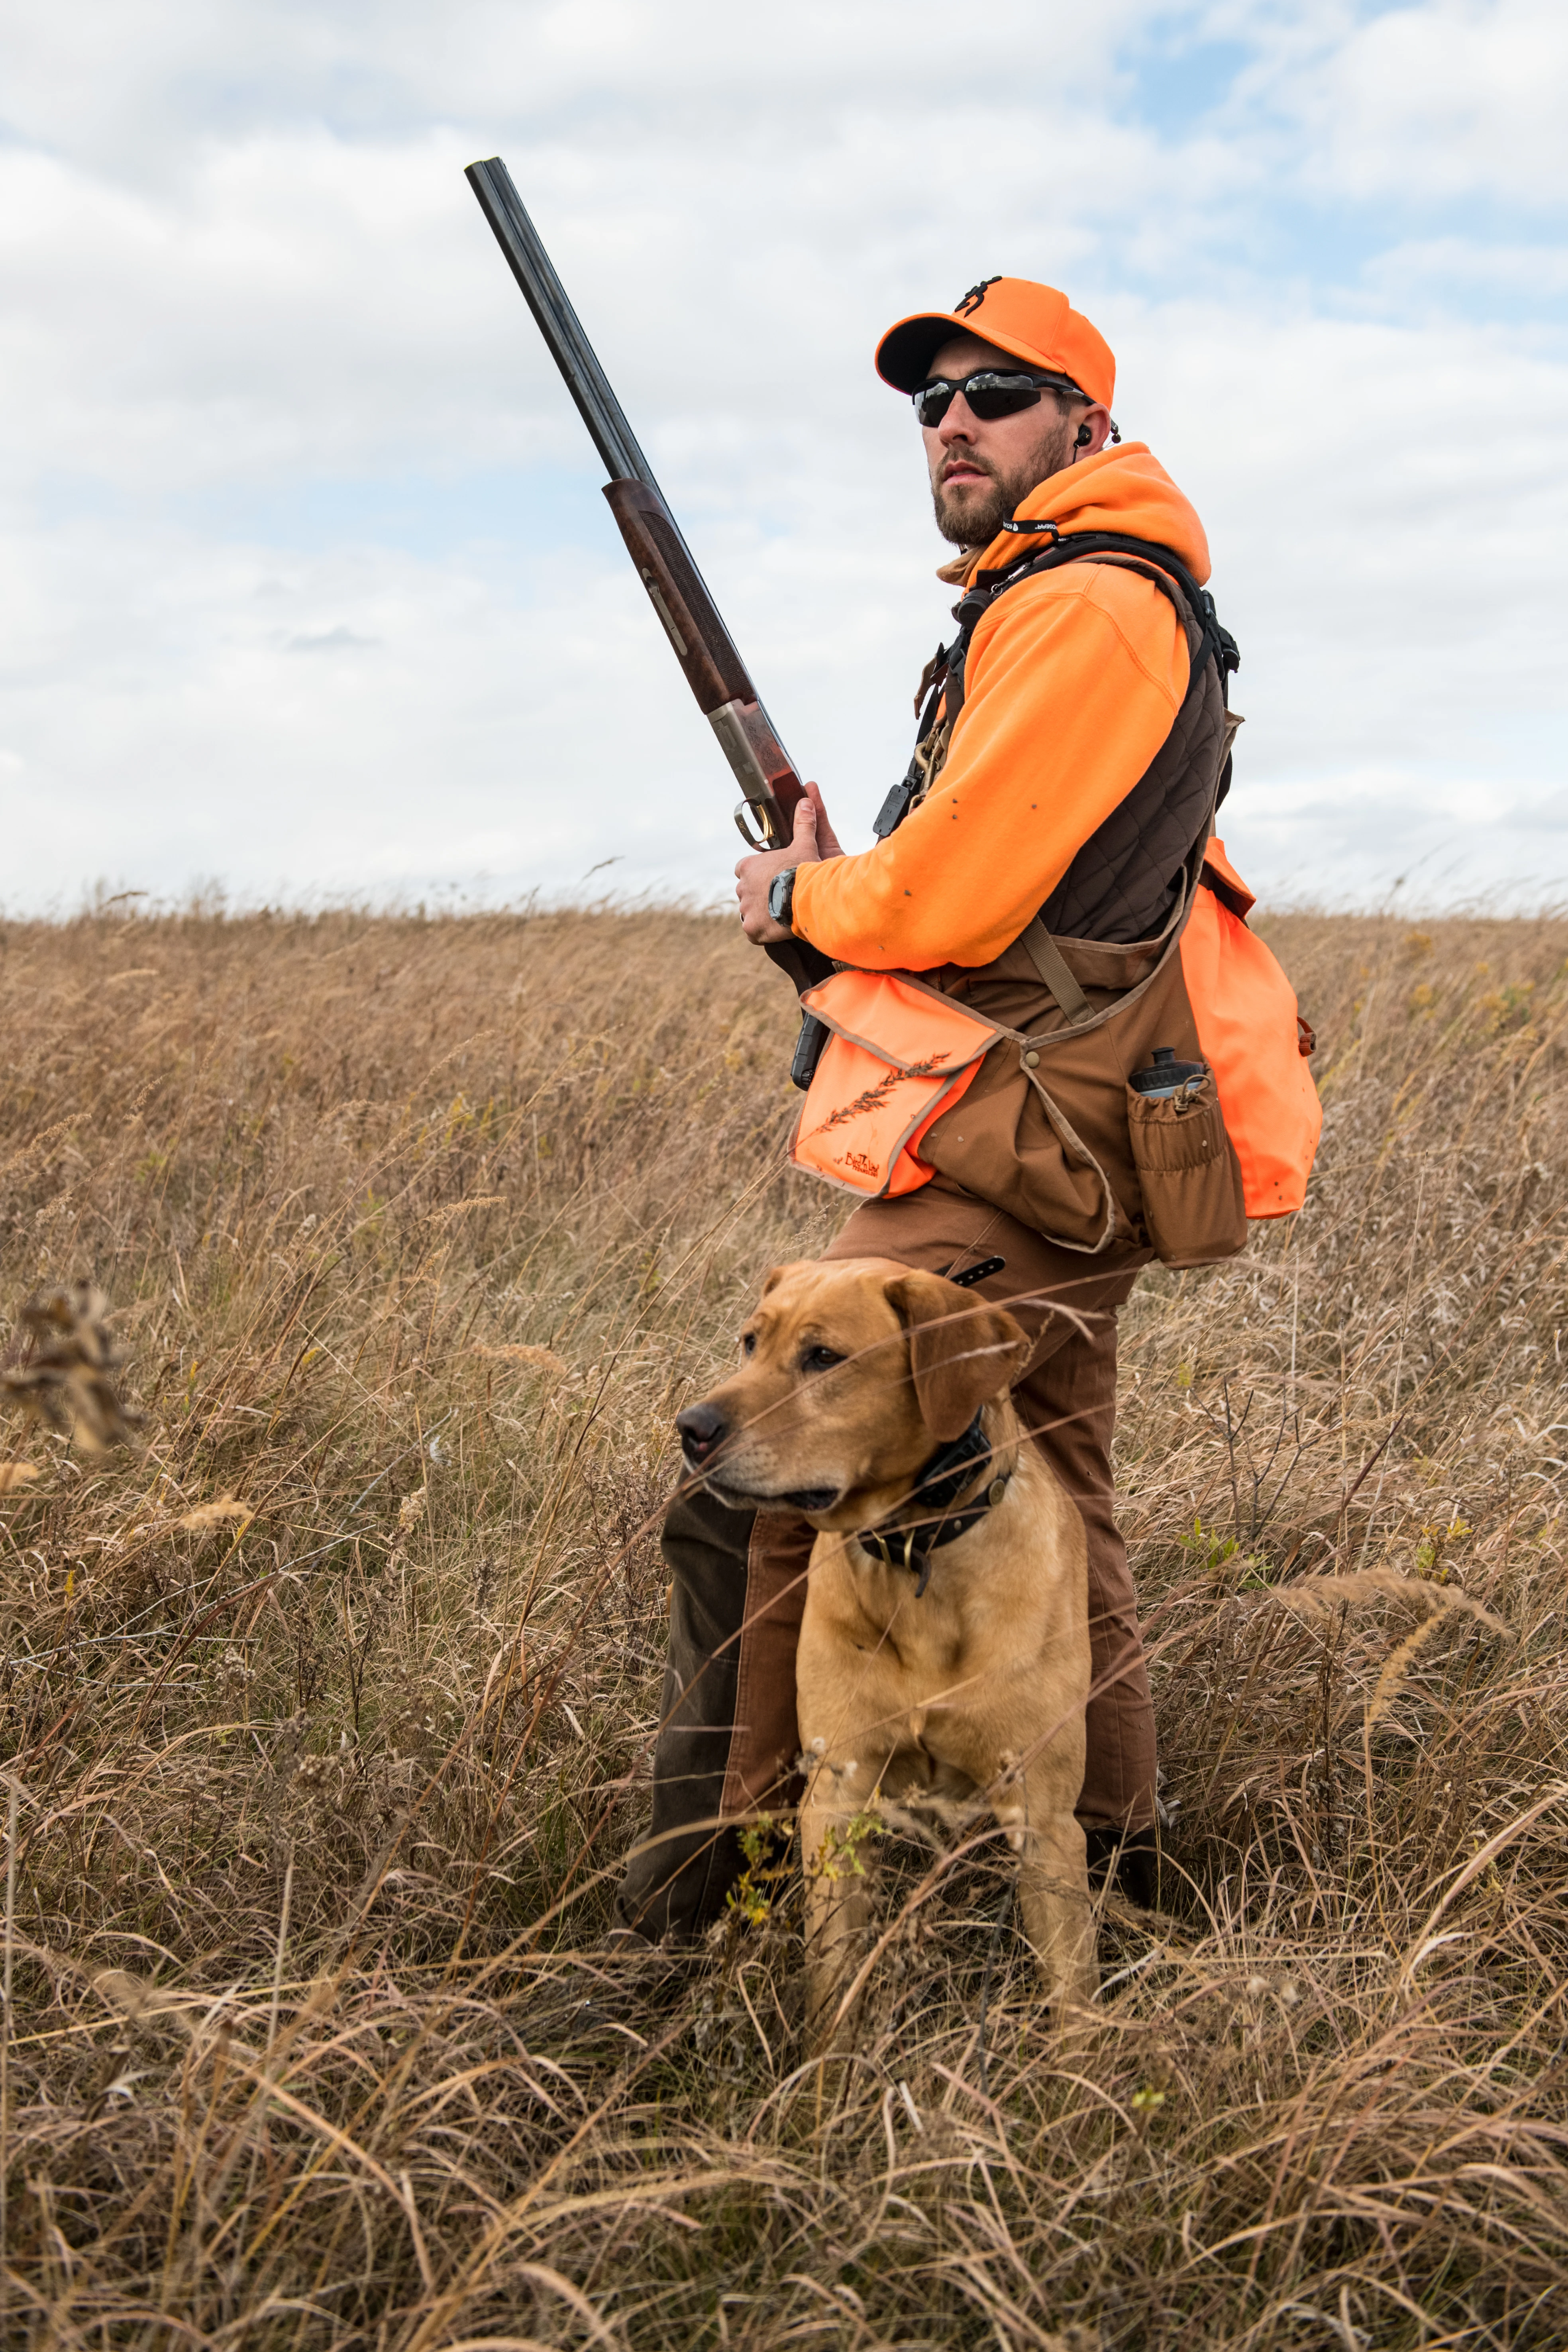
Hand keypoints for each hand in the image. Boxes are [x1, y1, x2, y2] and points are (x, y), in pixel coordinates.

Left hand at [734, 782, 840, 943]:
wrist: (803, 898)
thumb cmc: (802, 870)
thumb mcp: (804, 844)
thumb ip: (803, 824)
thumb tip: (805, 799)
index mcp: (746, 867)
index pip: (744, 870)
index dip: (758, 875)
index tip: (771, 879)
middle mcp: (740, 887)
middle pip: (747, 892)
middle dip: (760, 895)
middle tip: (779, 898)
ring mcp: (745, 909)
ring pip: (750, 912)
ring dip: (762, 914)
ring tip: (780, 914)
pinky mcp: (751, 929)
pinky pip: (753, 932)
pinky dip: (762, 932)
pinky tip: (776, 929)